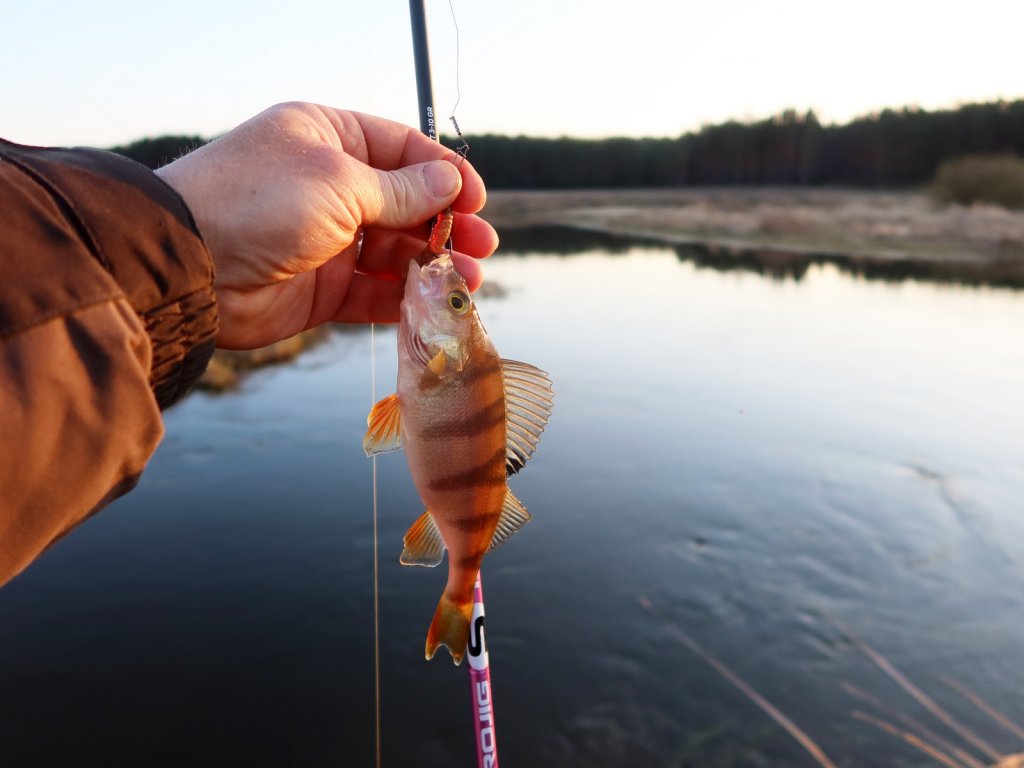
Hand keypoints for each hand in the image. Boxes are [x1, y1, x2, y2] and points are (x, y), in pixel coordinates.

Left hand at [155, 102, 497, 349]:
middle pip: (406, 205)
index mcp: (328, 139)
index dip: (444, 173)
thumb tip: (450, 182)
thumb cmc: (259, 201)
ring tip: (467, 281)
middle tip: (482, 245)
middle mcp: (329, 187)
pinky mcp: (322, 290)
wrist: (191, 267)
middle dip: (445, 225)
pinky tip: (434, 304)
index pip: (401, 150)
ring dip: (433, 265)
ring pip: (396, 253)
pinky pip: (375, 293)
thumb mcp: (340, 182)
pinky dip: (405, 299)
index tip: (476, 198)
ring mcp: (327, 241)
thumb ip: (401, 189)